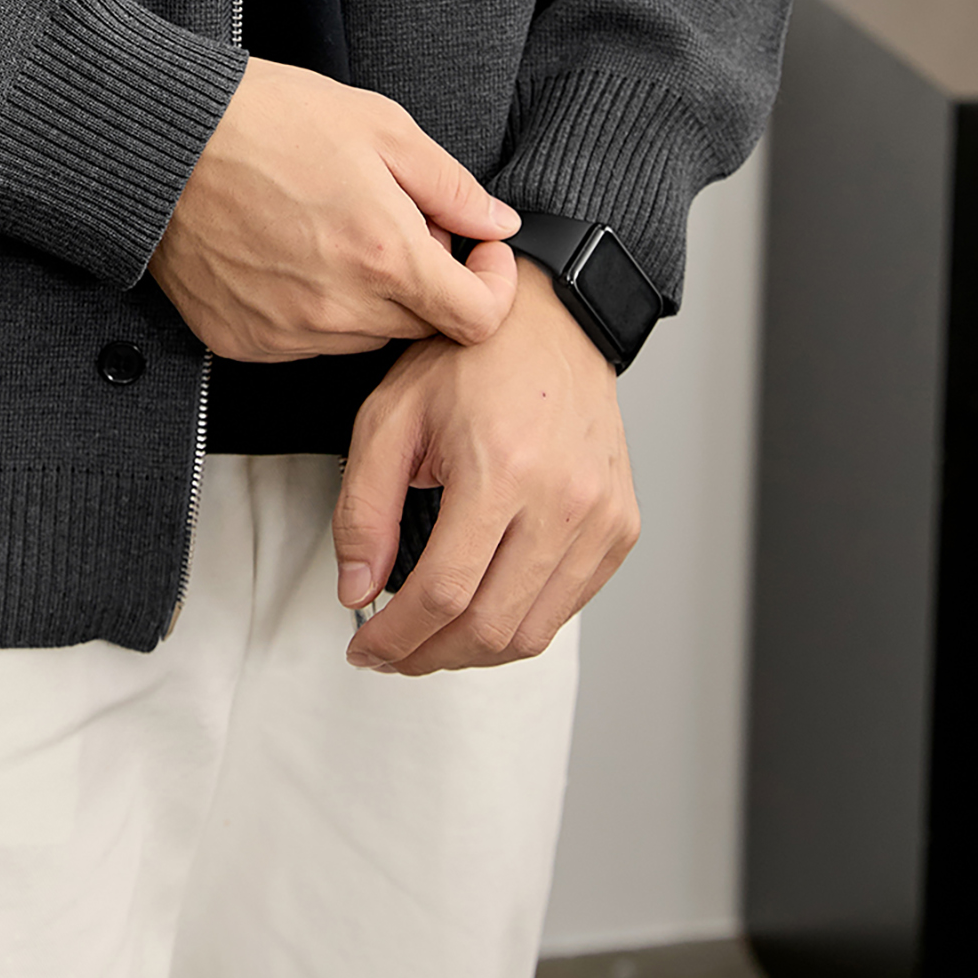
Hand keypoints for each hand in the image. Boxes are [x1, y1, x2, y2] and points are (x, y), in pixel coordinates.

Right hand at [147, 56, 521, 365]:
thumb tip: (497, 222)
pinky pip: (306, 341)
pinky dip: (313, 309)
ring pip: (364, 336)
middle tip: (391, 220)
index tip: (478, 256)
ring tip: (332, 232)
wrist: (165, 141)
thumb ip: (451, 185)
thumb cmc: (266, 120)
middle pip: (420, 326)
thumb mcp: (379, 126)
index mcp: (385, 255)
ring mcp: (289, 333)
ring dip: (369, 298)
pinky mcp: (245, 342)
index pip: (477, 319)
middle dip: (425, 280)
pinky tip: (288, 254)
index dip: (492, 287)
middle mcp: (340, 309)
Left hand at [333, 258, 640, 670]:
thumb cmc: (469, 360)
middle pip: (490, 627)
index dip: (395, 638)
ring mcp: (601, 518)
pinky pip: (566, 606)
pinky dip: (518, 622)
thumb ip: (363, 508)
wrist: (550, 321)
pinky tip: (481, 605)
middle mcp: (563, 499)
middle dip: (427, 656)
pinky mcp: (620, 528)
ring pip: (532, 632)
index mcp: (501, 468)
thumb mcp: (390, 416)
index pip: (443, 592)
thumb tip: (356, 590)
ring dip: (472, 651)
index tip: (364, 649)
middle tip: (390, 653)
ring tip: (430, 638)